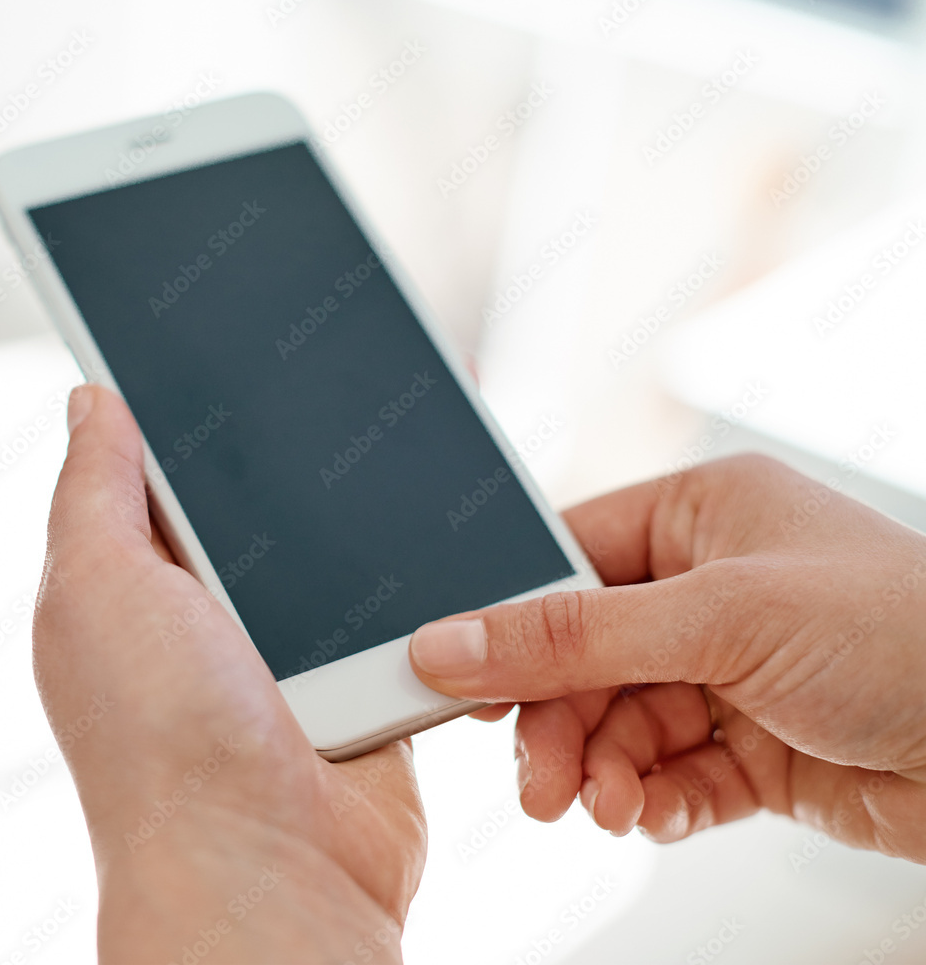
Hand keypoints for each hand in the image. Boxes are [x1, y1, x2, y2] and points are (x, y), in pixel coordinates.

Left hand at [33, 385, 424, 963]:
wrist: (275, 867)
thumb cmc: (167, 745)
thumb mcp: (100, 591)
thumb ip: (95, 491)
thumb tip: (91, 400)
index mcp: (144, 584)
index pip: (173, 469)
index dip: (203, 409)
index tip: (243, 348)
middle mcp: (219, 611)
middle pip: (268, 497)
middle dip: (303, 442)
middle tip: (346, 366)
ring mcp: (297, 642)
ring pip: (342, 542)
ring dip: (371, 501)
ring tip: (411, 414)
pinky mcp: (366, 669)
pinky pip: (400, 597)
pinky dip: (418, 564)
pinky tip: (446, 510)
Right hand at [409, 454, 925, 862]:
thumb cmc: (905, 629)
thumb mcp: (719, 618)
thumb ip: (573, 636)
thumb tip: (451, 641)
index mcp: (699, 517)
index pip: (567, 560)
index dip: (509, 618)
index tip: (458, 675)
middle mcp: (707, 587)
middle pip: (583, 652)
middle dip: (558, 718)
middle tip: (537, 778)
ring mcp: (727, 668)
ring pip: (618, 720)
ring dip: (601, 769)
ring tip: (603, 806)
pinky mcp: (751, 743)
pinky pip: (667, 772)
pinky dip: (651, 799)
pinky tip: (653, 813)